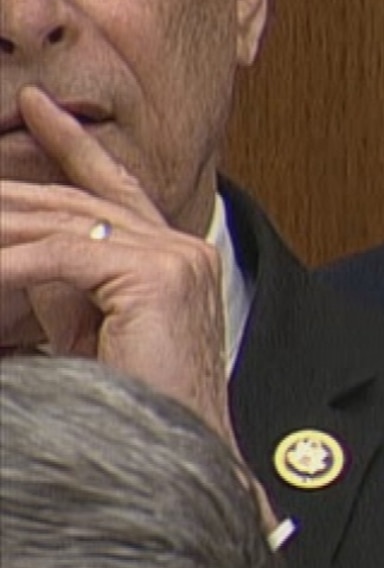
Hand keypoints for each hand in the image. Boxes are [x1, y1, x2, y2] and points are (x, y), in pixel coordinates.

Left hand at [0, 87, 234, 448]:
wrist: (181, 459)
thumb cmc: (135, 410)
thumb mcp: (85, 331)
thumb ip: (63, 287)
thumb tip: (16, 255)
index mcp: (175, 258)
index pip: (115, 185)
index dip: (73, 144)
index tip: (39, 108)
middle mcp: (183, 248)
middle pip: (76, 200)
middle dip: (7, 190)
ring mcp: (176, 258)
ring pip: (62, 222)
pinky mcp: (158, 276)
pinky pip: (61, 255)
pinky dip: (8, 264)